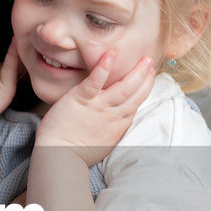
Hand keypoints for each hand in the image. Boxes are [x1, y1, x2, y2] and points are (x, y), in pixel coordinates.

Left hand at [36, 52, 153, 165]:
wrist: (60, 157)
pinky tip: (110, 54)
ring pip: (123, 87)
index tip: (150, 75)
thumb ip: (114, 127)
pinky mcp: (81, 99)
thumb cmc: (78, 152)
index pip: (137, 102)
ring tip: (143, 58)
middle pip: (135, 93)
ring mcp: (98, 106)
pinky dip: (104, 67)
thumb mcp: (105, 141)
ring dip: (135, 72)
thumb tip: (119, 120)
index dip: (145, 87)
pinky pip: (95, 81)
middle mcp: (112, 114)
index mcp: (118, 123)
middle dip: (145, 77)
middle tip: (150, 62)